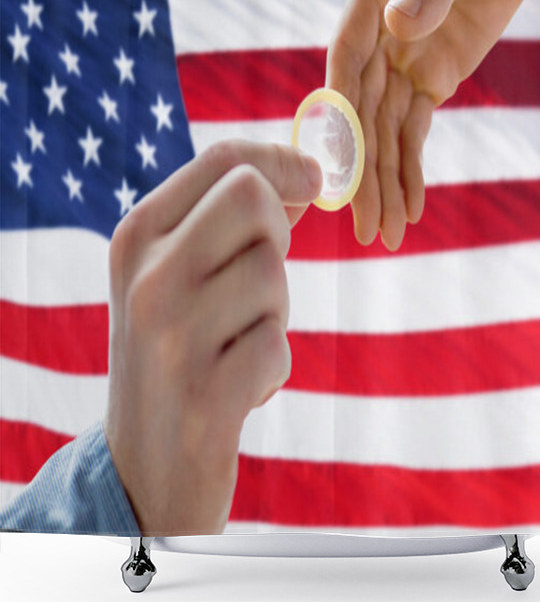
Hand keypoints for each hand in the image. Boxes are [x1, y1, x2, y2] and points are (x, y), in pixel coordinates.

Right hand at [103, 140, 321, 535]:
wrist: (143, 465)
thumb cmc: (176, 353)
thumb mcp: (178, 276)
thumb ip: (226, 221)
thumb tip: (302, 173)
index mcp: (138, 235)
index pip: (224, 159)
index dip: (282, 160)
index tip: (315, 179)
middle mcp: (146, 276)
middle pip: (252, 198)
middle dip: (276, 236)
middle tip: (257, 282)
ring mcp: (169, 335)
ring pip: (271, 275)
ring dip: (273, 314)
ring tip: (236, 345)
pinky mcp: (202, 396)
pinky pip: (276, 347)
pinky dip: (272, 368)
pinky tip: (238, 389)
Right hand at [326, 0, 539, 249]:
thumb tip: (398, 27)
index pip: (347, 60)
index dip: (341, 112)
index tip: (340, 164)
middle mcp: (380, 33)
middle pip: (364, 112)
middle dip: (365, 171)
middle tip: (367, 227)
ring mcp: (405, 58)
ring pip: (389, 130)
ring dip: (387, 182)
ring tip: (388, 235)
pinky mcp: (433, 74)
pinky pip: (417, 127)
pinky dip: (413, 166)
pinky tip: (411, 206)